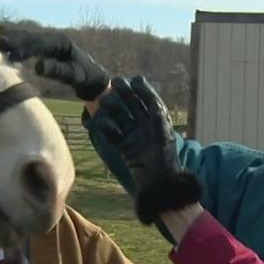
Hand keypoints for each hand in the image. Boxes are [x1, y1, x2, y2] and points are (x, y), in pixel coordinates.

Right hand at [0, 27, 110, 100]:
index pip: (39, 43)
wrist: (94, 78)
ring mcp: (49, 43)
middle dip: (14, 40)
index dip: (23, 47)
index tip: (10, 52)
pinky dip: (18, 46)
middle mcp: (54, 39)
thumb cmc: (86, 77)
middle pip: (31, 38)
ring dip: (14, 41)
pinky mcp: (46, 49)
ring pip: (28, 40)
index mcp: (61, 42)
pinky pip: (29, 46)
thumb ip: (57, 71)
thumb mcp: (73, 76)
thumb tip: (37, 66)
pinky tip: (6, 48)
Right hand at [92, 76, 202, 223]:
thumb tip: (150, 98)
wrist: (158, 183)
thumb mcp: (163, 135)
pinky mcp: (124, 147)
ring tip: (103, 102)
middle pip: (132, 104)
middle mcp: (145, 125)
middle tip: (113, 83)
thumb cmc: (164, 158)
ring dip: (112, 108)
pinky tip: (100, 123)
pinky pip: (112, 134)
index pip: (148, 99)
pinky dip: (105, 128)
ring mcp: (134, 136)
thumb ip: (156, 116)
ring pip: (120, 116)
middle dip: (123, 94)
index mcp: (158, 120)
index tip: (132, 80)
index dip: (141, 89)